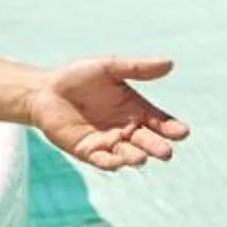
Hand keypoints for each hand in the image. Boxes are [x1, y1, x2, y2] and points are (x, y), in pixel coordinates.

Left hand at [25, 56, 189, 170]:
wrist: (44, 90)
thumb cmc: (78, 77)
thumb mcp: (108, 68)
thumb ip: (137, 68)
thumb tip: (169, 63)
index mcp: (137, 109)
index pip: (161, 122)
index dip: (172, 128)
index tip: (182, 132)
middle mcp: (127, 129)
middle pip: (148, 142)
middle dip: (157, 147)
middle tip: (165, 152)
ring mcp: (109, 142)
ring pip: (128, 154)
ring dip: (135, 157)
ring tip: (141, 158)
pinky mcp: (88, 152)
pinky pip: (103, 160)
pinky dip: (111, 162)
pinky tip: (117, 162)